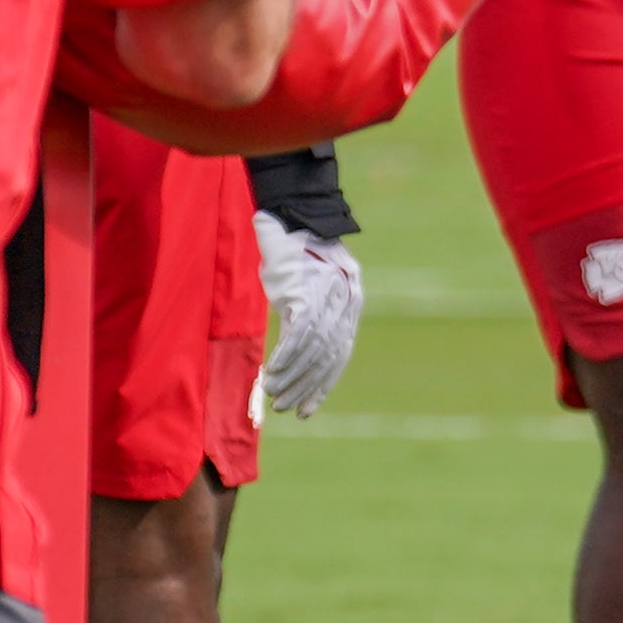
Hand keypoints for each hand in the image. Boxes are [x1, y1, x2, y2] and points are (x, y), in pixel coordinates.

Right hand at [252, 210, 364, 418]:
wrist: (292, 214)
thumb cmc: (297, 251)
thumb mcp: (311, 286)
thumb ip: (313, 316)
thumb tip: (300, 354)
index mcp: (351, 304)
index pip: (340, 354)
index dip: (323, 384)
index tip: (308, 408)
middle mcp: (345, 304)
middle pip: (328, 358)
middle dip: (306, 387)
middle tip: (288, 408)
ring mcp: (327, 299)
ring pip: (313, 351)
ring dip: (292, 377)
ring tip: (274, 395)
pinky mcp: (306, 293)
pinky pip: (297, 336)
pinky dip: (284, 358)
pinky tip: (271, 373)